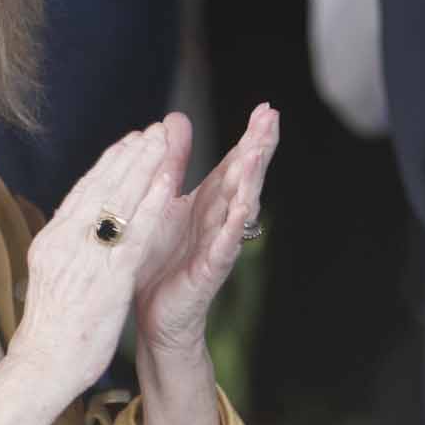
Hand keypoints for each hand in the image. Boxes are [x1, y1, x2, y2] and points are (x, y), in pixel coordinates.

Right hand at [11, 122, 181, 411]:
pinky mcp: (107, 278)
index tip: (127, 142)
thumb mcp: (50, 279)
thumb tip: (73, 230)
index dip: (107, 164)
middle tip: (152, 130)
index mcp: (51, 241)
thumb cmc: (49, 332)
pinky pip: (134, 233)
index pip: (82, 192)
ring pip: (117, 201)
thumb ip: (64, 251)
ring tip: (163, 142)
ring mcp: (85, 258)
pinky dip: (150, 204)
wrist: (40, 367)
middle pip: (100, 187)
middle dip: (129, 155)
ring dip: (143, 167)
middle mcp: (64, 241)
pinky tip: (166, 184)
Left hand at [133, 105, 278, 360]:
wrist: (151, 316)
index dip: (252, 137)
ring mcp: (217, 246)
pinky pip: (224, 247)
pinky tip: (242, 210)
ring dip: (250, 181)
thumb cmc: (160, 259)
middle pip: (244, 179)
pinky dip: (233, 228)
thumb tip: (176, 119)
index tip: (267, 108)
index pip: (235, 164)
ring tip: (256, 154)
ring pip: (239, 209)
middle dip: (259, 149)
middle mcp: (218, 221)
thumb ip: (172, 164)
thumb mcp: (161, 202)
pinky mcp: (208, 272)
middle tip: (272, 119)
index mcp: (207, 202)